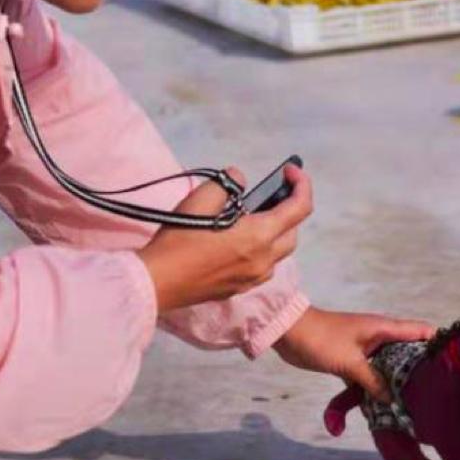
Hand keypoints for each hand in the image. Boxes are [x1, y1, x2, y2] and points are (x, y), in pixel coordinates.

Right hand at [137, 164, 311, 313]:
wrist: (157, 281)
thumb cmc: (179, 239)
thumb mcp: (201, 198)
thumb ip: (228, 183)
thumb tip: (240, 179)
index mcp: (259, 236)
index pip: (300, 208)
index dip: (301, 184)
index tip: (289, 170)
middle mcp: (263, 260)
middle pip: (293, 232)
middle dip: (289, 210)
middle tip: (269, 195)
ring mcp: (252, 278)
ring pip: (279, 253)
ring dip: (275, 232)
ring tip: (253, 217)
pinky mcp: (239, 288)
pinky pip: (263, 267)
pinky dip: (261, 251)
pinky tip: (239, 242)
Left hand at [274, 306, 436, 403]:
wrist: (288, 333)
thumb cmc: (321, 340)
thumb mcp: (350, 363)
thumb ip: (373, 381)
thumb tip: (392, 400)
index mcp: (383, 328)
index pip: (420, 331)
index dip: (438, 344)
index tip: (451, 365)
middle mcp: (379, 336)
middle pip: (408, 352)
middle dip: (419, 370)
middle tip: (434, 393)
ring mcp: (366, 348)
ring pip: (389, 366)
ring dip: (396, 381)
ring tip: (412, 403)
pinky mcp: (353, 359)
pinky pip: (372, 374)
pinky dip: (376, 387)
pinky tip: (382, 405)